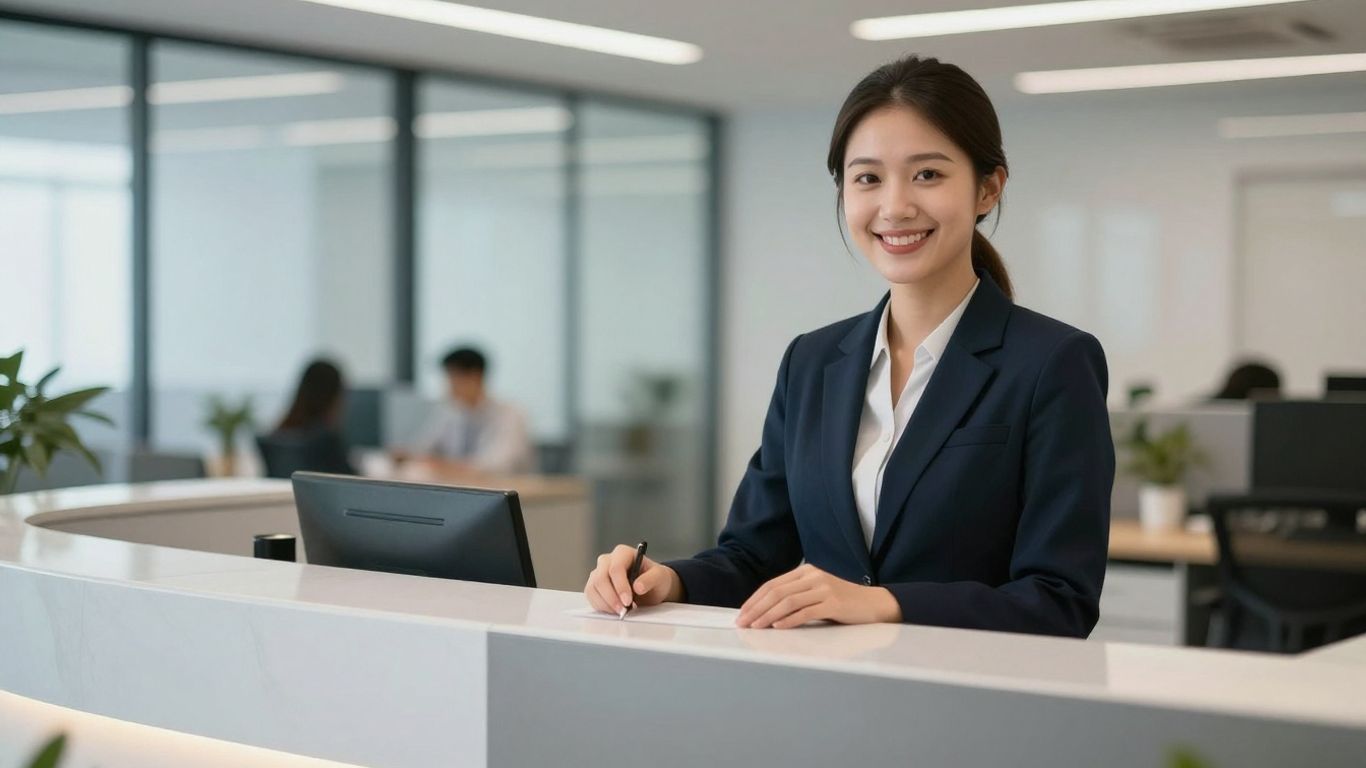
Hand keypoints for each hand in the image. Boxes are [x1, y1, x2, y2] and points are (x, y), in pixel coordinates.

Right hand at [584, 544, 682, 614]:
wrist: (651, 587)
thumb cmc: (654, 578)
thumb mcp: (660, 577)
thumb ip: (650, 579)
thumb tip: (637, 586)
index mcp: (623, 553)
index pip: (616, 568)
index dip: (620, 586)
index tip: (627, 601)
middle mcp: (607, 560)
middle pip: (600, 578)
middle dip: (611, 597)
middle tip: (623, 611)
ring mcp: (599, 573)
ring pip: (593, 588)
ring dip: (605, 604)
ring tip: (621, 612)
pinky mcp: (594, 586)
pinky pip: (591, 597)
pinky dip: (601, 607)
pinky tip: (614, 610)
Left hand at [736, 564, 901, 628]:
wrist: (875, 604)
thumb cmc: (843, 602)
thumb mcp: (817, 593)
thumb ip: (796, 597)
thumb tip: (766, 612)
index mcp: (806, 571)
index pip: (773, 584)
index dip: (755, 599)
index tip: (742, 613)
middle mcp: (813, 576)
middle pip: (777, 592)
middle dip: (756, 608)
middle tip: (743, 622)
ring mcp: (824, 588)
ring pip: (788, 601)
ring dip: (768, 615)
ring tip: (756, 626)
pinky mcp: (834, 603)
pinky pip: (806, 611)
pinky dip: (789, 619)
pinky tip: (778, 626)